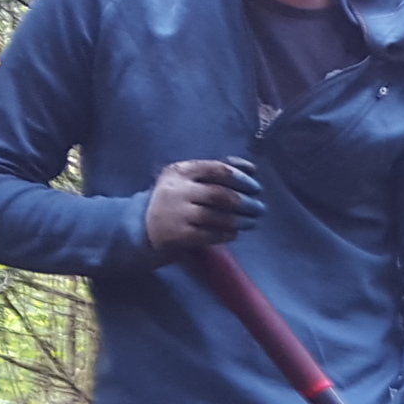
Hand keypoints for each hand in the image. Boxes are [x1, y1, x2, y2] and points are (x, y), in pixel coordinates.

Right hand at [144, 158, 263, 254]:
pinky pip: (210, 235)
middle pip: (219, 195)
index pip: (217, 169)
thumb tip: (252, 168)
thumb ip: (220, 169)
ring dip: (240, 220)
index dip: (241, 178)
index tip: (256, 187)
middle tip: (259, 208)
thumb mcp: (191, 178)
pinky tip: (234, 232)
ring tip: (252, 221)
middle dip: (245, 202)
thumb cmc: (177, 198)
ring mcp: (176, 214)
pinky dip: (227, 234)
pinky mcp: (178, 235)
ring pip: (217, 217)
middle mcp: (177, 190)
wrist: (143, 225)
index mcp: (181, 171)